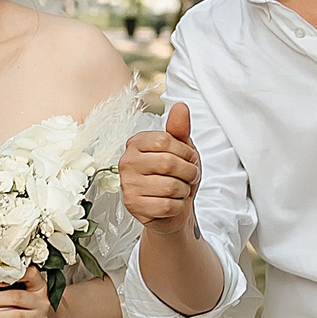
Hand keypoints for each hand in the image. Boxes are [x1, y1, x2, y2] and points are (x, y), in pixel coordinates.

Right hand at [120, 102, 200, 229]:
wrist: (172, 210)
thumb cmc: (174, 177)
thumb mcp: (181, 150)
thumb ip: (179, 129)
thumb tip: (181, 107)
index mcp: (136, 144)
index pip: (165, 140)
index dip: (185, 152)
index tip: (188, 159)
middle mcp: (127, 162)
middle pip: (169, 163)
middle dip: (189, 172)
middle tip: (188, 177)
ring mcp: (128, 185)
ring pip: (170, 186)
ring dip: (184, 190)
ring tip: (178, 190)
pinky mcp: (134, 206)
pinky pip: (168, 205)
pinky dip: (178, 206)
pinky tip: (171, 203)